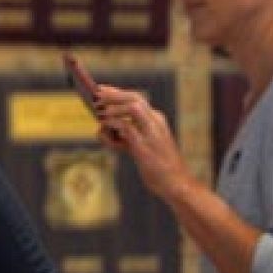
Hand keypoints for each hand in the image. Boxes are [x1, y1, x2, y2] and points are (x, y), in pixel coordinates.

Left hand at [94, 83, 194, 200]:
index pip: (137, 99)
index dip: (118, 93)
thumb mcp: (138, 149)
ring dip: (113, 107)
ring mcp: (152, 133)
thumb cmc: (157, 168)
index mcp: (157, 121)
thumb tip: (101, 130)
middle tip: (96, 95)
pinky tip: (103, 129)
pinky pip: (125, 127)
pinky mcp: (144, 146)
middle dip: (114, 94)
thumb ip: (123, 138)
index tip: (102, 89)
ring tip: (99, 113)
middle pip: (135, 98)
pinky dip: (112, 125)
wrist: (176, 183)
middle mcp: (156, 122)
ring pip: (132, 107)